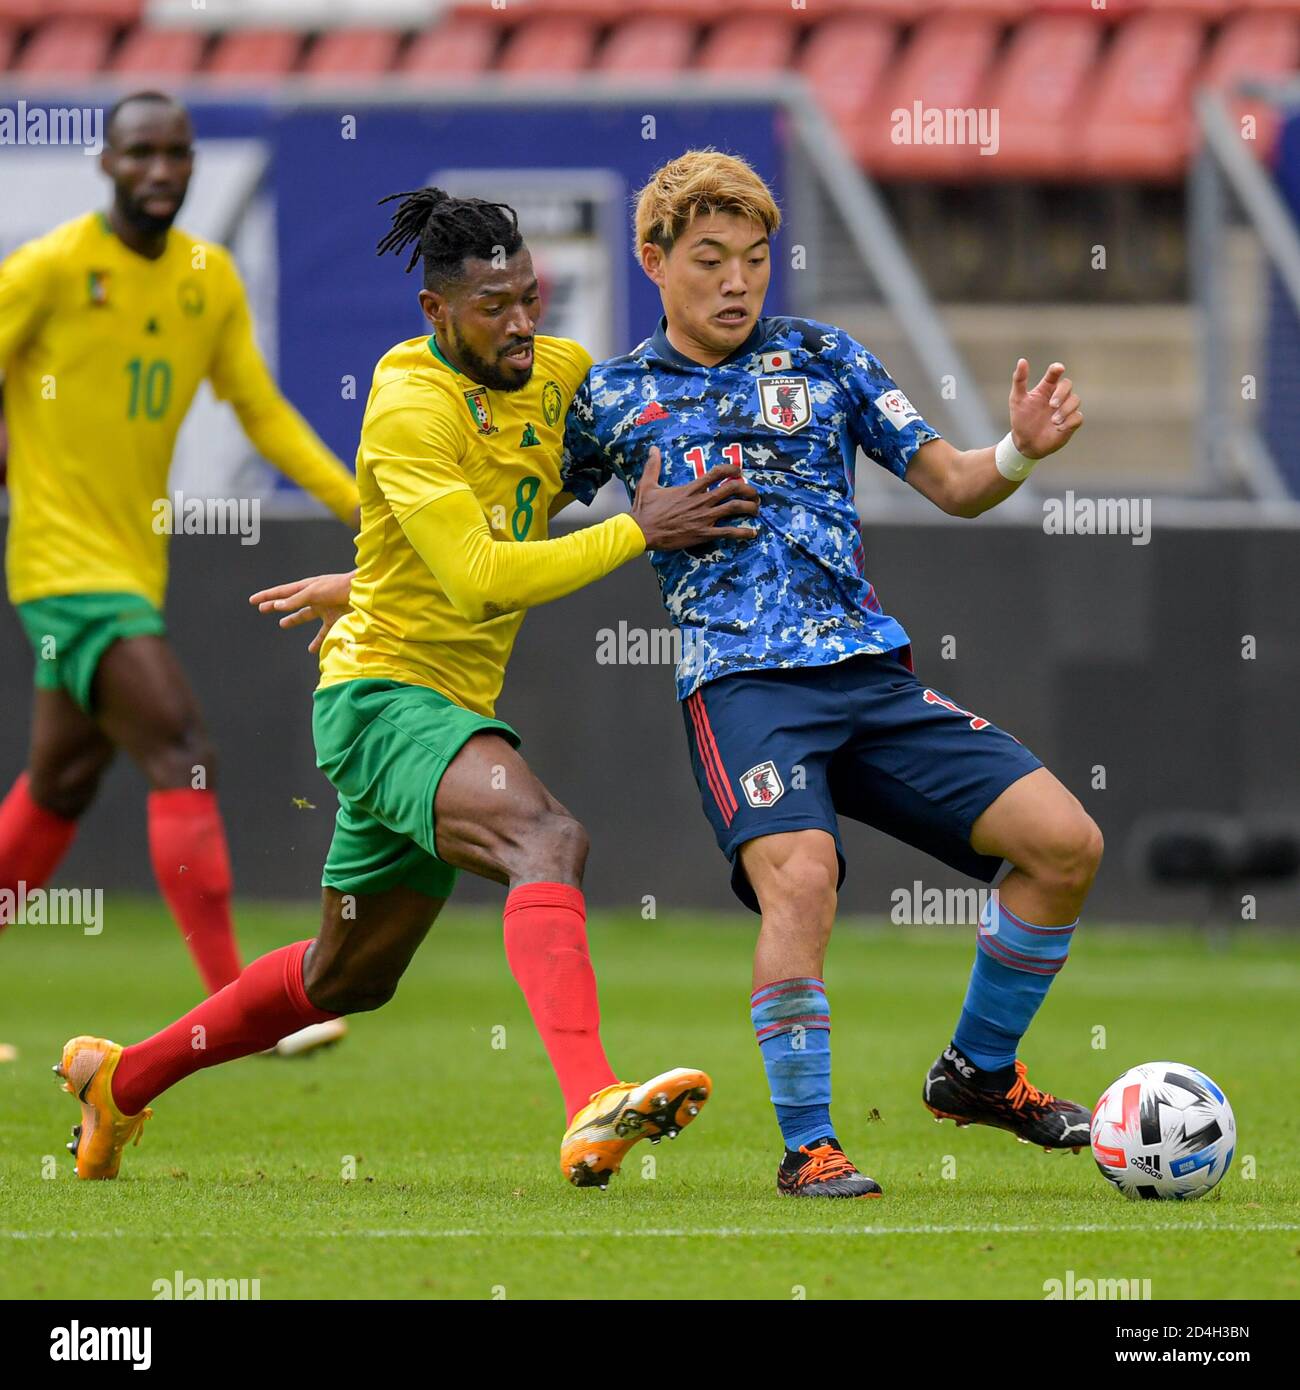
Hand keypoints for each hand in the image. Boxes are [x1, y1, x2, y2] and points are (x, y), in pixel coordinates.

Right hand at [250, 571, 354, 653]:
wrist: (364, 593)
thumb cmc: (339, 587)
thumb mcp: (314, 593)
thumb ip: (296, 600)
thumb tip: (277, 605)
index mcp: (307, 587)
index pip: (283, 592)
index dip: (267, 596)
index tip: (253, 600)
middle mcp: (315, 597)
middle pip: (291, 603)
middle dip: (276, 606)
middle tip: (263, 610)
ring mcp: (325, 608)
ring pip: (305, 616)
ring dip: (293, 620)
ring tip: (282, 625)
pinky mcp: (336, 619)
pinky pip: (324, 633)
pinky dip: (318, 641)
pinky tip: (311, 649)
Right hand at [631, 447, 758, 550]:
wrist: (642, 531)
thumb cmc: (644, 510)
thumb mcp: (647, 484)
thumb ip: (653, 466)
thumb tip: (653, 449)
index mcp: (690, 489)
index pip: (716, 473)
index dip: (731, 469)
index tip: (739, 469)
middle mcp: (701, 501)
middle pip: (732, 489)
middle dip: (748, 489)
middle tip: (754, 493)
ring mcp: (704, 518)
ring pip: (735, 508)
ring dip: (750, 507)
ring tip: (756, 508)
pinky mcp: (703, 534)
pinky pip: (728, 532)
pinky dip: (743, 532)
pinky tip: (753, 532)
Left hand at [1009, 359, 1082, 459]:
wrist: (1025, 442)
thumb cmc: (1021, 419)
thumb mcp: (1016, 399)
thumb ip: (1019, 380)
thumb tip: (1022, 360)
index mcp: (1046, 388)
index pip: (1055, 373)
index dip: (1057, 369)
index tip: (1058, 369)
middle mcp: (1058, 396)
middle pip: (1068, 385)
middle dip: (1061, 393)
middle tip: (1052, 405)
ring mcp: (1065, 409)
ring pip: (1075, 400)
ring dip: (1065, 409)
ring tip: (1053, 421)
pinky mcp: (1071, 423)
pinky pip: (1078, 417)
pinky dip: (1069, 421)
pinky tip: (1058, 428)